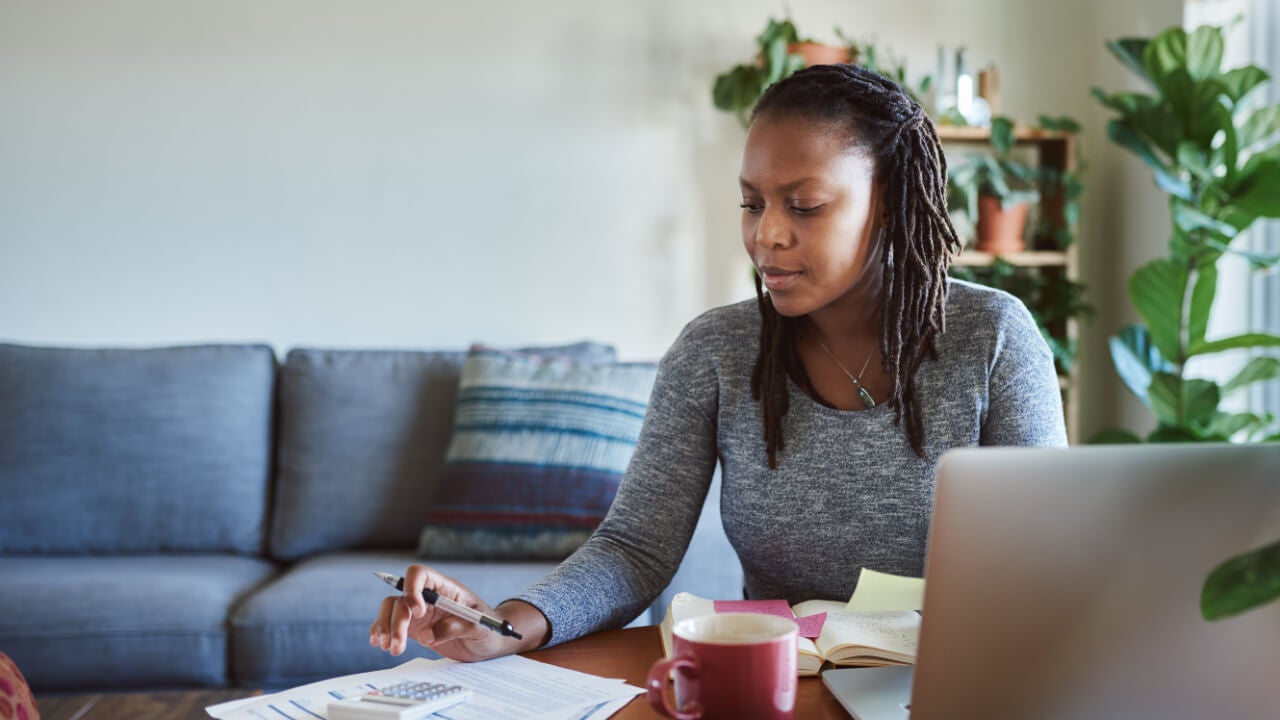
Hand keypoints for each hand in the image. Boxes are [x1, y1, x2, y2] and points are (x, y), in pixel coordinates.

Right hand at [369, 564, 544, 661]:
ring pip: (391, 609)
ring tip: (390, 649)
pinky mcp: (414, 627)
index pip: (419, 574)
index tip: (417, 611)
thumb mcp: (481, 628)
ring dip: (385, 628)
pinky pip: (390, 623)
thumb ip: (457, 627)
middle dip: (396, 620)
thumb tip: (426, 635)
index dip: (412, 588)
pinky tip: (379, 643)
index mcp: (445, 588)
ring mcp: (419, 612)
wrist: (488, 643)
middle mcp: (428, 596)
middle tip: (398, 645)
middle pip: (401, 597)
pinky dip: (381, 631)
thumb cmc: (489, 629)